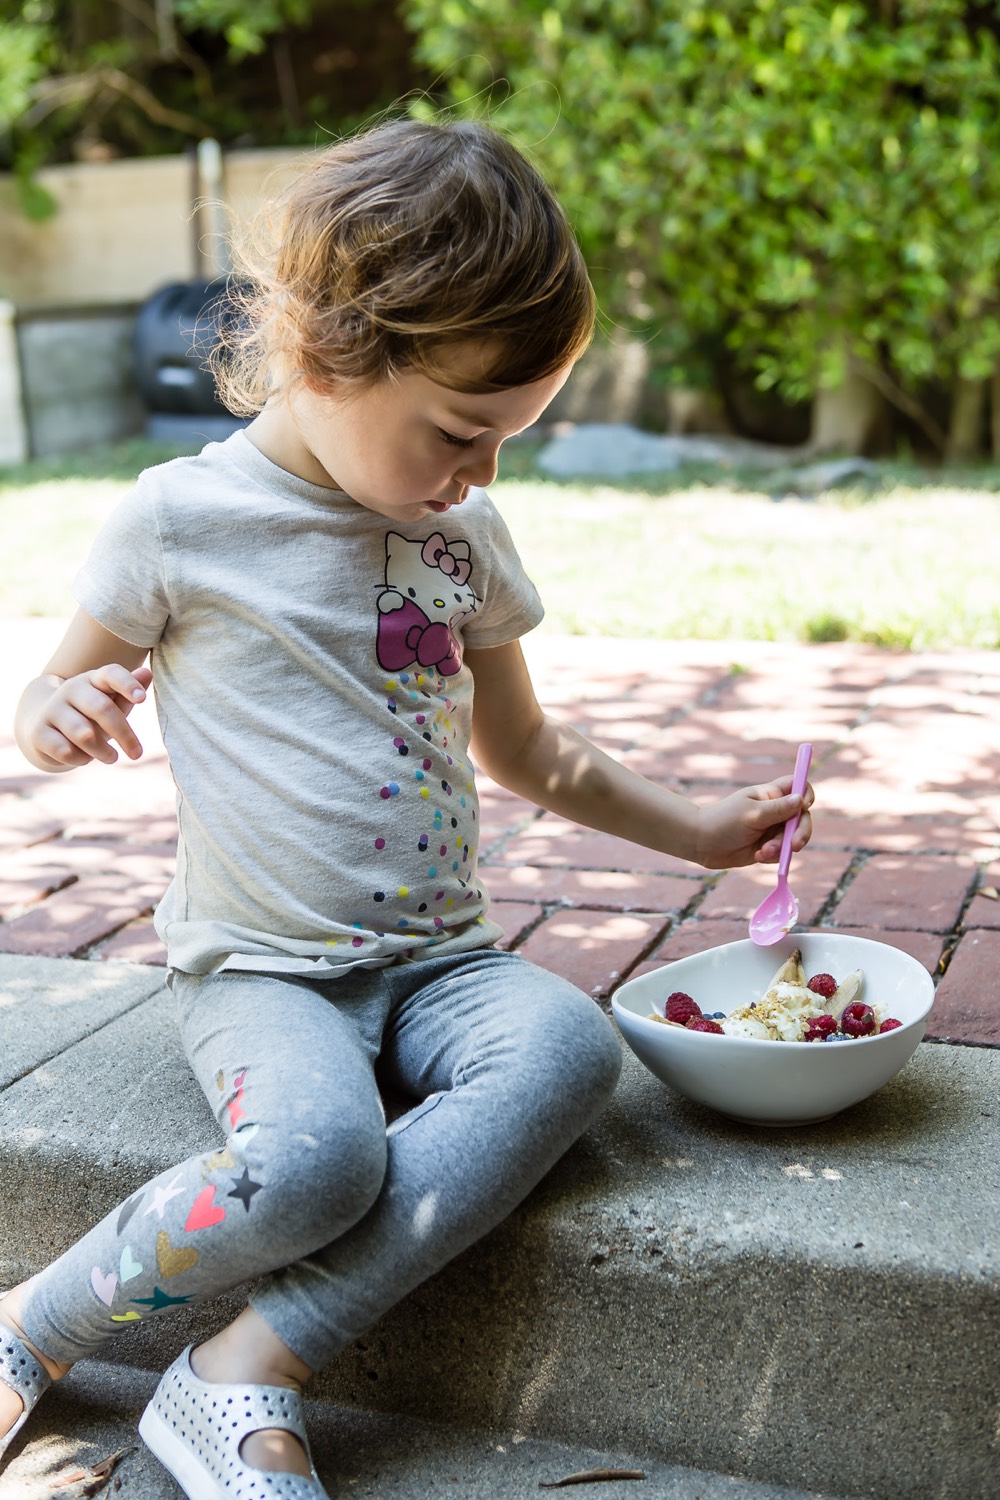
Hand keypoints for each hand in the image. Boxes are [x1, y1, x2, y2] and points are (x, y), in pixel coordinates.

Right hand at [27, 663, 152, 769]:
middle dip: (124, 734)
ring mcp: (52, 710)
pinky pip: (66, 751)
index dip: (127, 684)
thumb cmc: (89, 715)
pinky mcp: (39, 732)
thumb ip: (128, 693)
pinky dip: (82, 759)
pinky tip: (86, 758)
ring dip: (103, 751)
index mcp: (92, 679)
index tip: (142, 699)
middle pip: (101, 708)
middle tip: (137, 754)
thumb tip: (147, 673)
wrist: (44, 726)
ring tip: (112, 757)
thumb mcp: (110, 703)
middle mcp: (69, 689)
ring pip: (84, 734)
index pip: (110, 674)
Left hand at [695, 776, 813, 869]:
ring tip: (762, 852)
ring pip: (793, 838)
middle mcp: (775, 811)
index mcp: (771, 794)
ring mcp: (772, 829)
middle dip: (800, 832)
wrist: (701, 843)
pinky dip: (773, 856)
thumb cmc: (723, 821)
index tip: (804, 806)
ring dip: (781, 847)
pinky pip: (782, 853)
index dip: (806, 794)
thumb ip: (778, 809)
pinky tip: (757, 856)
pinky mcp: (768, 847)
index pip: (798, 787)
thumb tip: (801, 798)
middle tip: (794, 846)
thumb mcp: (752, 814)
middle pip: (802, 817)